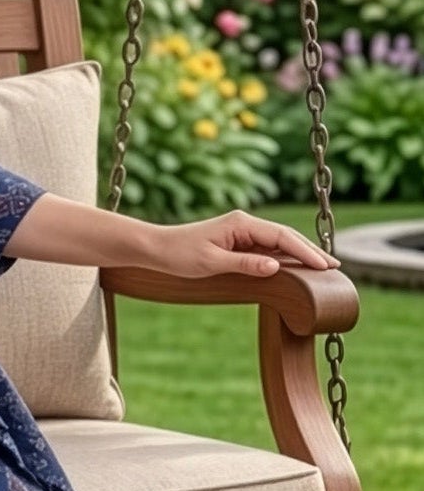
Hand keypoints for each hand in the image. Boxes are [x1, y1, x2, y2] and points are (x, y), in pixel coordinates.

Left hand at [162, 210, 338, 279]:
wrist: (156, 248)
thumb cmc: (180, 255)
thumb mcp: (211, 263)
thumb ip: (244, 264)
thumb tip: (275, 267)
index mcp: (241, 224)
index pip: (282, 236)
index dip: (305, 251)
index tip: (325, 265)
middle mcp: (245, 223)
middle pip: (286, 236)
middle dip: (310, 250)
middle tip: (335, 266)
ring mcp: (242, 231)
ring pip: (279, 241)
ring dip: (300, 253)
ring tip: (324, 267)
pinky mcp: (238, 241)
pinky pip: (268, 248)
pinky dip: (285, 256)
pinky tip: (297, 266)